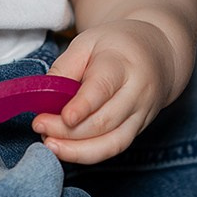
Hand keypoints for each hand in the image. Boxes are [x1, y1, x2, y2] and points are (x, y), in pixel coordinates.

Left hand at [33, 17, 180, 164]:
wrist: (156, 54)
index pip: (102, 88)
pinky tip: (66, 150)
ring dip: (77, 150)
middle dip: (68, 131)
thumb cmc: (115, 46)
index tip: (64, 117)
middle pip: (104, 121)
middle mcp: (137, 93)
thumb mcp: (86, 43)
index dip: (83, 106)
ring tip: (50, 144)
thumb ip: (64, 68)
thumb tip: (43, 98)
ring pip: (112, 142)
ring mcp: (141, 115)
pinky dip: (88, 154)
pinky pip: (114, 148)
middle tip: (39, 125)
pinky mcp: (138, 130)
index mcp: (122, 64)